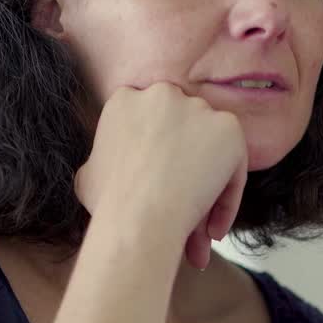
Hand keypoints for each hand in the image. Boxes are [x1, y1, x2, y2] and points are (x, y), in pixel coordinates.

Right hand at [75, 82, 247, 267]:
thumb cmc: (109, 203)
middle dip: (186, 163)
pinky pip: (234, 163)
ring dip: (208, 183)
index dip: (157, 152)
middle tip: (183, 203)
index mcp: (126, 99)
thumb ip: (103, 158)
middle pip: (183, 129)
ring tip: (200, 227)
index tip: (159, 183)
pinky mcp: (228, 127)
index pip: (150, 119)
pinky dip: (228, 196)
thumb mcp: (89, 173)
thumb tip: (104, 165)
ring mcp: (198, 108)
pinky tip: (212, 229)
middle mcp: (162, 93)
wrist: (139, 218)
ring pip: (210, 148)